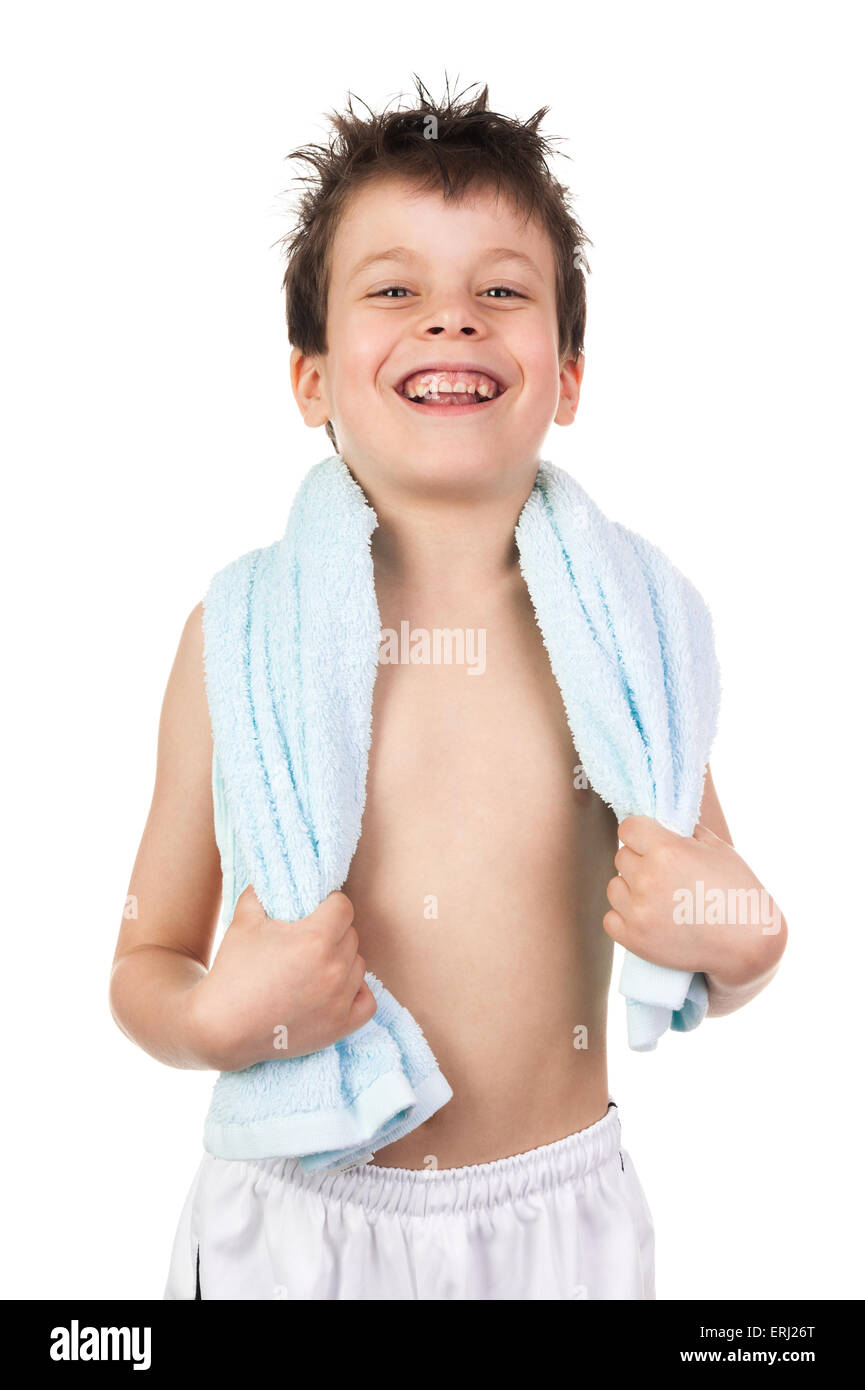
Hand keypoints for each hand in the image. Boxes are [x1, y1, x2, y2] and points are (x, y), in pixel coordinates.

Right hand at [188, 885, 376, 1070]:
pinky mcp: (340, 1025)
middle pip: (351, 934)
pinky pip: (366, 1000)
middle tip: (308, 939)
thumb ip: (263, 891)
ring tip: (315, 965)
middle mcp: (335, 968)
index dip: (328, 904)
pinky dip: (356, 992)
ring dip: (342, 960)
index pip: (343, 907)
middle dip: (333, 932)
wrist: (221, 1029)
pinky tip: (336, 988)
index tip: (314, 911)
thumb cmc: (233, 973)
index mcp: (316, 938)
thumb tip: (274, 877)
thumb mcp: (244, 920)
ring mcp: (340, 1000)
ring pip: (358, 964)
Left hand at [603, 816, 786, 987]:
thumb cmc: (738, 892)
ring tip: (658, 898)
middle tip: (664, 874)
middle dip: (640, 860)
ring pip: (614, 886)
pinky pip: (611, 918)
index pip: (628, 828)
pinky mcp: (634, 939)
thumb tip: (662, 823)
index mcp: (667, 851)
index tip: (651, 842)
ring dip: (631, 888)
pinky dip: (626, 918)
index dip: (641, 833)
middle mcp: (647, 879)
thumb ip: (684, 832)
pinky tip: (648, 918)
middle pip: (622, 857)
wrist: (748, 944)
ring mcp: (638, 911)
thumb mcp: (718, 849)